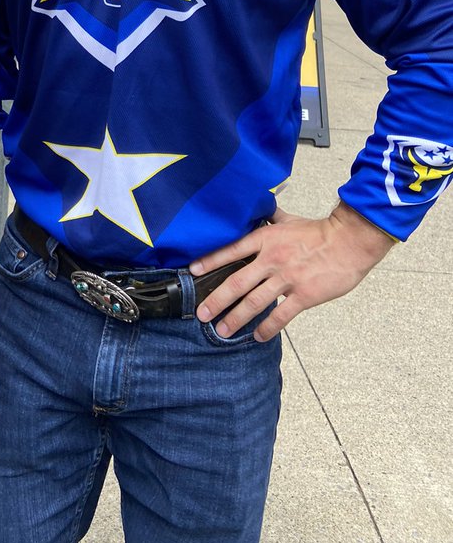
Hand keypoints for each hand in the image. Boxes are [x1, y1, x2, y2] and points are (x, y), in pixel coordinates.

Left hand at [190, 203, 394, 341]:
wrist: (349, 242)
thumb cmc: (320, 231)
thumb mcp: (289, 220)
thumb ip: (271, 217)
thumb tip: (259, 206)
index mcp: (265, 238)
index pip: (231, 250)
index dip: (211, 261)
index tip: (194, 271)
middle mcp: (271, 259)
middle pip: (237, 281)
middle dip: (216, 299)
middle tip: (202, 313)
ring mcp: (286, 278)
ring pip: (254, 301)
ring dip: (235, 318)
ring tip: (222, 330)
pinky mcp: (303, 295)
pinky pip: (280, 315)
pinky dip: (266, 327)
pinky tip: (257, 336)